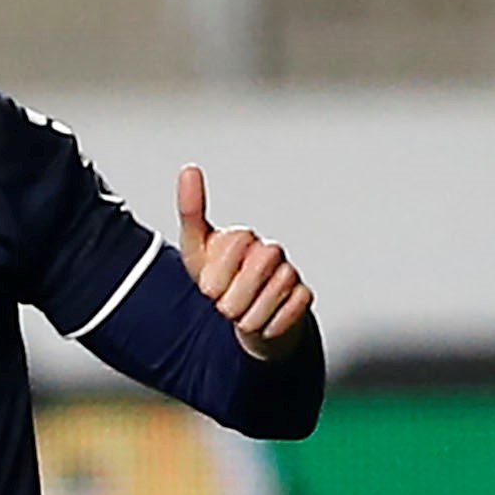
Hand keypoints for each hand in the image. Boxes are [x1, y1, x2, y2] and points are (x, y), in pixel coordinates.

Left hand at [177, 165, 312, 358]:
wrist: (238, 318)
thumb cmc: (216, 281)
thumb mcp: (195, 251)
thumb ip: (191, 210)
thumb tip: (190, 168)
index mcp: (244, 238)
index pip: (235, 245)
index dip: (216, 276)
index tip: (209, 287)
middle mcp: (270, 251)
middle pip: (258, 269)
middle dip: (233, 298)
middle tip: (225, 304)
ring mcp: (289, 273)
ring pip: (273, 294)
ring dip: (248, 315)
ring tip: (241, 312)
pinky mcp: (304, 296)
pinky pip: (290, 312)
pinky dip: (268, 325)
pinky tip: (261, 321)